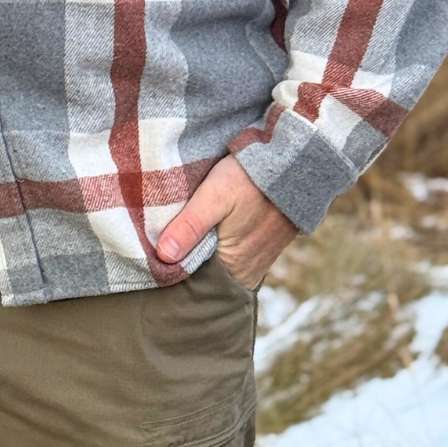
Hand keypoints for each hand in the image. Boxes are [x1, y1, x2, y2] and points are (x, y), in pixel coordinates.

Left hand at [156, 155, 297, 288]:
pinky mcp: (261, 248)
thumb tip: (163, 256)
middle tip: (159, 241)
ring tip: (178, 233)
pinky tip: (205, 228)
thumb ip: (190, 226)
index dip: (173, 269)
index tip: (152, 256)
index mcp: (235, 269)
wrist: (295, 164)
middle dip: (184, 261)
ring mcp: (256, 262)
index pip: (194, 282)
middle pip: (205, 275)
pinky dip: (216, 245)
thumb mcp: (216, 195)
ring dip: (200, 251)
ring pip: (217, 265)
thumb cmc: (252, 179)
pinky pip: (230, 256)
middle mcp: (247, 274)